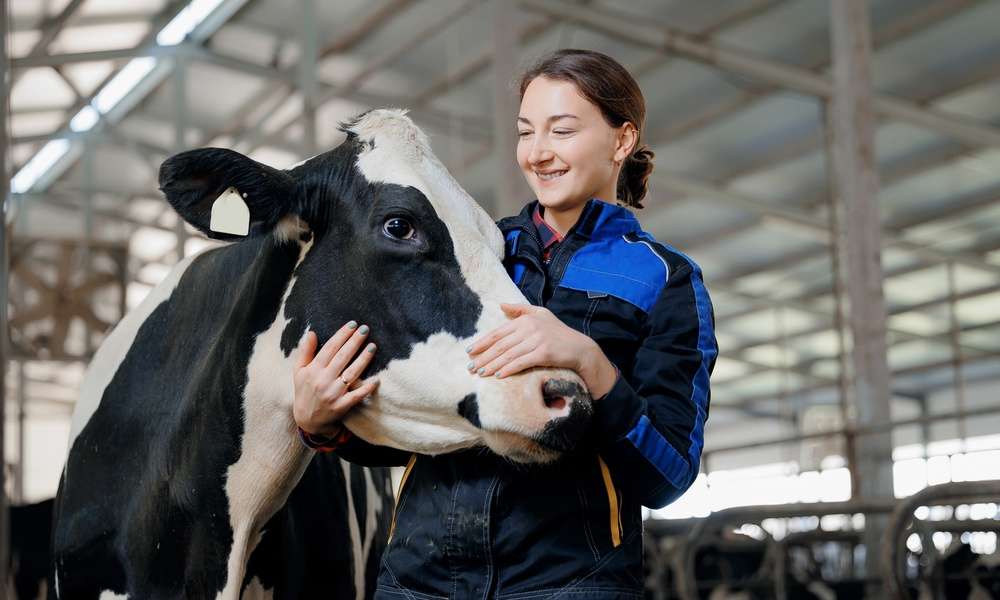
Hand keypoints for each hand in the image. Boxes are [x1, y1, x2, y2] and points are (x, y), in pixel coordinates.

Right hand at [293, 321, 379, 436]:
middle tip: (365, 329)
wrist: (307, 420)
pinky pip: (356, 395)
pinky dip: (366, 388)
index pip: (330, 348)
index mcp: (313, 370)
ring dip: (363, 359)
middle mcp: (323, 380)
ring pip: (351, 373)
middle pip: (342, 357)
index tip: (352, 324)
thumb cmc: (304, 391)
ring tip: (373, 346)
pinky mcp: (341, 406)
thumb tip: (311, 332)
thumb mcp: (298, 371)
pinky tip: (377, 379)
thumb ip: (305, 352)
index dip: (341, 335)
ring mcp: (333, 394)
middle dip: (355, 342)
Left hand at [466, 303, 617, 397]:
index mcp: (525, 319)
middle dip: (483, 357)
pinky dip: (509, 369)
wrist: (580, 348)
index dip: (482, 342)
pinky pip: (522, 362)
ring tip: (480, 373)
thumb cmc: (558, 332)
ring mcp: (537, 340)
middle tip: (470, 367)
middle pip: (501, 345)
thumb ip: (520, 309)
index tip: (470, 352)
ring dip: (492, 365)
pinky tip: (499, 375)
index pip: (498, 332)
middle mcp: (530, 328)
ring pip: (509, 354)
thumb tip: (501, 305)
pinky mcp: (544, 353)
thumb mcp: (541, 314)